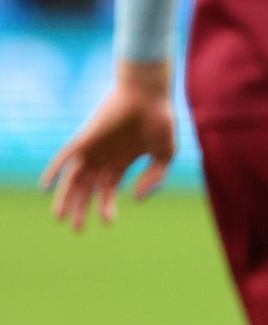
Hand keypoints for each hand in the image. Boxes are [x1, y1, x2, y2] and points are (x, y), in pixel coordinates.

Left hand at [40, 62, 175, 232]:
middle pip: (88, 187)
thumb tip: (136, 198)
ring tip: (60, 218)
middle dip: (82, 208)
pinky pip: (65, 157)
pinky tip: (46, 186)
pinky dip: (55, 170)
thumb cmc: (160, 121)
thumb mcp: (165, 156)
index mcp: (123, 160)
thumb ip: (155, 178)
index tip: (109, 224)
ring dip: (67, 198)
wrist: (149, 95)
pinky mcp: (86, 139)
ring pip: (75, 178)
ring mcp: (94, 148)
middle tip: (76, 229)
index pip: (109, 188)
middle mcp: (105, 156)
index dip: (107, 206)